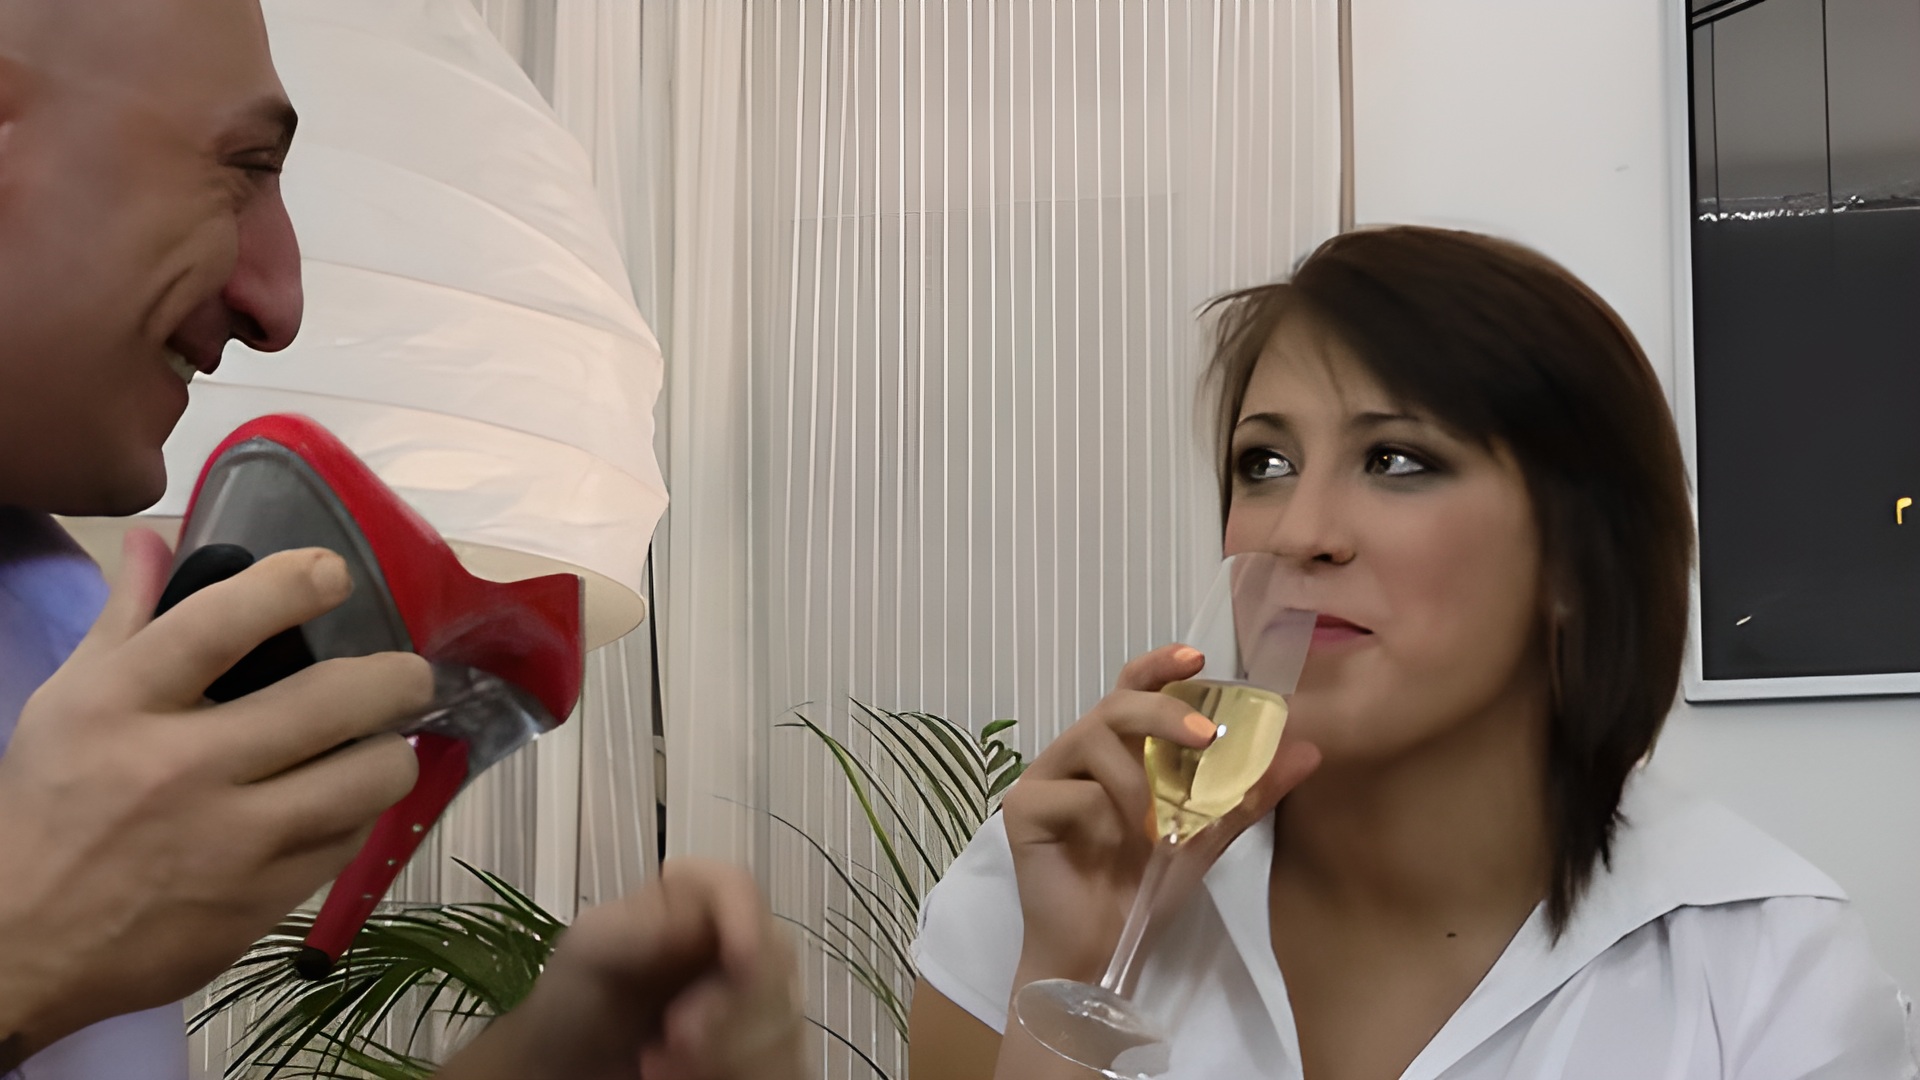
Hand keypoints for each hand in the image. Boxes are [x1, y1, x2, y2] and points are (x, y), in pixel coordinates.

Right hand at [0, 528, 429, 1051]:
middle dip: (397, 677)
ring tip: (381, 742)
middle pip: (331, 700)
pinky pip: (351, 839)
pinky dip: (359, 814)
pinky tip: (343, 802)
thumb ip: (126, 618)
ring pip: (369, 776)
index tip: (330, 574)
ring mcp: (229, 840)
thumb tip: (158, 540)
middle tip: (406, 675)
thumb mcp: (69, 703)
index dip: (292, 586)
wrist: (22, 945)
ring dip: (393, 752)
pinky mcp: (261, 901)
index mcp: (122, 706)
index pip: (219, 625)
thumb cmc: (51, 807)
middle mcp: (181, 767)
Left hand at [438, 859, 809, 1079]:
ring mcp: (759, 1002)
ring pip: (784, 1020)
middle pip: (773, 959)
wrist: (566, 1066)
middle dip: (728, 1006)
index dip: (747, 919)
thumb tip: (697, 923)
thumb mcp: (590, 952)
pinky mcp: (764, 1053)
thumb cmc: (575, 999)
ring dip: (729, 1053)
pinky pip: (787, 1063)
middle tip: (673, 1038)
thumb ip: (637, 929)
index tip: (740, 961)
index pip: (739, 889)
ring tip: (656, 1068)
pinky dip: (747, 1074)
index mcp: (697, 901)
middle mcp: (740, 943)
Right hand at [999, 643, 1320, 982]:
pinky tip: (1108, 848)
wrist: (1104, 951)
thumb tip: (1308, 751)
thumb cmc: (1144, 890)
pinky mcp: (1023, 808)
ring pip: (1091, 739)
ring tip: (1152, 830)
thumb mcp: (1205, 837)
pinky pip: (1069, 792)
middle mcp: (1079, 754)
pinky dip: (1101, 817)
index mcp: (1118, 751)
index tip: (1198, 657)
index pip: (1132, 689)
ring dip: (1135, 783)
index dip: (1160, 665)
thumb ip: (1246, 794)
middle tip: (1204, 736)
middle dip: (1162, 711)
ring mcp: (1047, 777)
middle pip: (1114, 705)